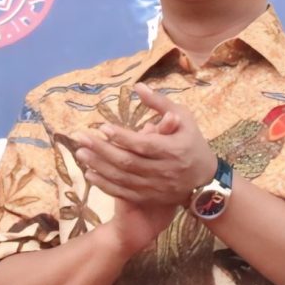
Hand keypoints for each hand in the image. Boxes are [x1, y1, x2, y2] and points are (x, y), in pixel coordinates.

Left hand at [72, 86, 211, 211]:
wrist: (204, 180)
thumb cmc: (192, 142)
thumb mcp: (184, 118)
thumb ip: (160, 103)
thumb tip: (137, 87)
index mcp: (174, 150)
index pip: (144, 145)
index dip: (122, 137)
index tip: (102, 127)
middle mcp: (164, 171)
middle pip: (128, 162)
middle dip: (101, 150)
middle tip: (80, 138)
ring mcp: (156, 187)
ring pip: (123, 179)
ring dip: (99, 167)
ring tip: (80, 154)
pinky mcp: (149, 198)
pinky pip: (123, 193)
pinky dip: (105, 185)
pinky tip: (89, 174)